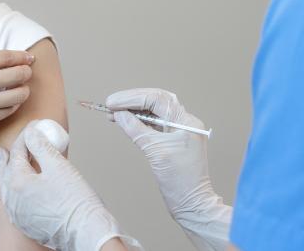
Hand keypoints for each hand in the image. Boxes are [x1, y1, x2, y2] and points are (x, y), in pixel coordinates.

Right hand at [0, 51, 33, 150]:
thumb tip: (4, 61)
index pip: (6, 57)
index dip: (22, 56)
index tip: (29, 57)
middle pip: (17, 74)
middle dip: (26, 72)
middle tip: (26, 73)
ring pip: (18, 94)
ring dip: (24, 91)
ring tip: (21, 89)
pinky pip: (9, 111)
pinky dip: (14, 105)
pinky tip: (10, 102)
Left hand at [0, 121, 142, 250]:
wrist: (86, 232)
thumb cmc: (76, 201)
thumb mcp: (58, 165)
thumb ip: (41, 145)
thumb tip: (31, 133)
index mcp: (17, 181)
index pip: (17, 151)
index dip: (26, 135)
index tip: (33, 128)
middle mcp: (11, 199)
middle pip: (5, 171)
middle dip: (8, 157)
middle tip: (7, 149)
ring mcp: (17, 214)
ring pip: (6, 188)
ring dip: (8, 174)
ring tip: (9, 166)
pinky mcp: (25, 224)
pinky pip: (13, 203)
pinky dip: (14, 191)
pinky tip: (21, 189)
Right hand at [106, 88, 230, 249]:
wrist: (192, 204)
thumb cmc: (181, 181)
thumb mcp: (155, 152)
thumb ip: (136, 130)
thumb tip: (119, 114)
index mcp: (185, 121)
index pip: (156, 99)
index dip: (131, 98)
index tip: (112, 102)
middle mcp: (183, 122)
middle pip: (155, 101)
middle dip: (131, 100)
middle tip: (111, 103)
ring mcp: (178, 131)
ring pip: (153, 112)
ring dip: (132, 111)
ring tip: (112, 113)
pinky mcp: (171, 140)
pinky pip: (153, 125)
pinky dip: (137, 122)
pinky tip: (123, 122)